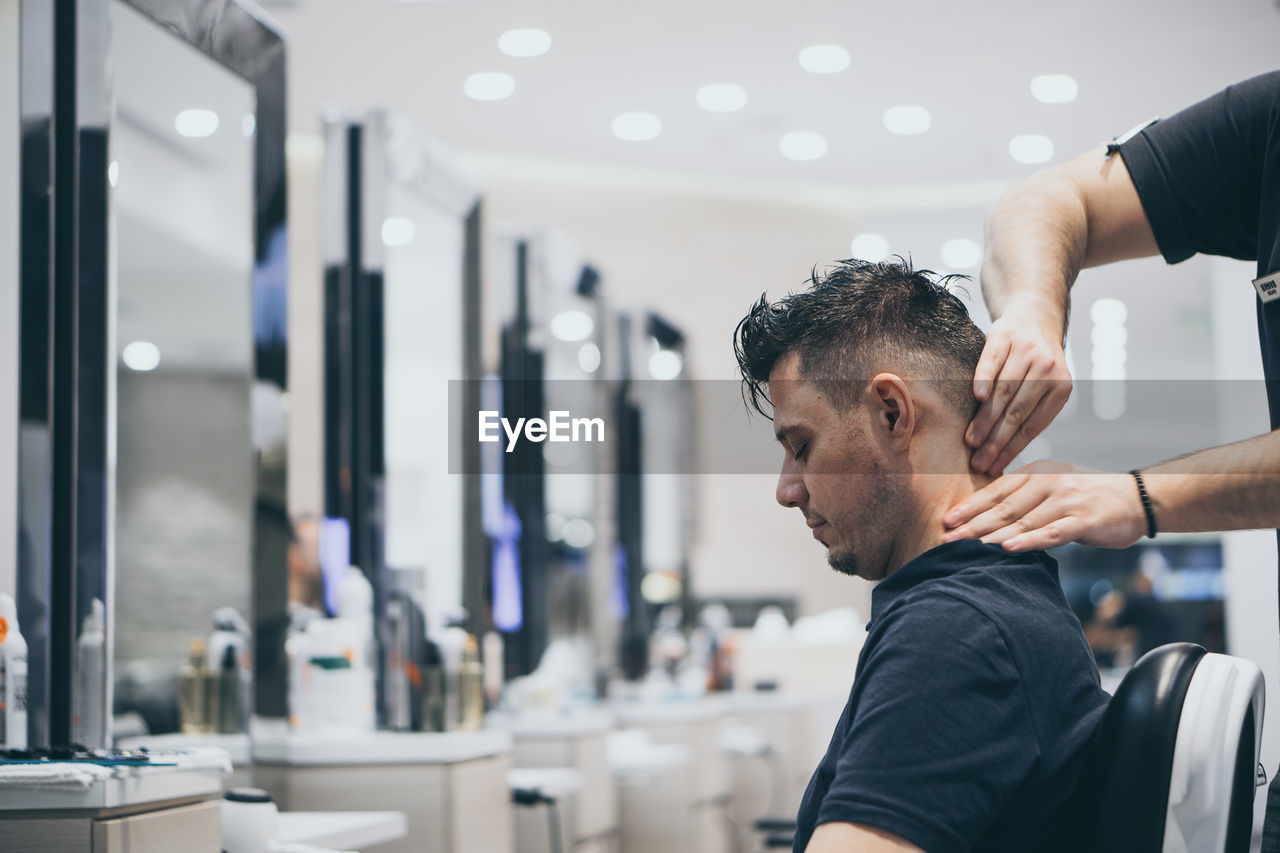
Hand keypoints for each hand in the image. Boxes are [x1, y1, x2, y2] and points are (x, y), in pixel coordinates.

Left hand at [942, 460, 1145, 551]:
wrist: (1136, 498)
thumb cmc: (1087, 497)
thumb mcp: (1053, 489)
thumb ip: (1024, 500)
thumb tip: (988, 519)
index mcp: (1037, 475)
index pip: (996, 491)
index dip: (970, 506)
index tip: (947, 519)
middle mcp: (1048, 484)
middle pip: (1004, 507)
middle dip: (973, 524)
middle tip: (948, 538)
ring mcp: (1066, 501)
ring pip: (1023, 521)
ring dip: (994, 535)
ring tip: (969, 546)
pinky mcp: (1084, 520)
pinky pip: (1052, 532)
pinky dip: (1029, 541)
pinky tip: (1009, 548)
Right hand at [967, 312, 1071, 474]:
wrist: (1034, 315)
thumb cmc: (1034, 363)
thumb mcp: (1045, 386)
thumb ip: (1030, 412)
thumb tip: (1003, 457)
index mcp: (1061, 388)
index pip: (1032, 426)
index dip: (1012, 449)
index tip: (994, 468)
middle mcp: (1048, 368)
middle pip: (1017, 412)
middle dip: (996, 442)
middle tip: (979, 463)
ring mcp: (1027, 350)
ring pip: (1004, 391)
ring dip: (986, 419)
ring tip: (971, 441)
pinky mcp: (1005, 335)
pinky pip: (992, 362)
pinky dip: (984, 379)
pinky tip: (977, 398)